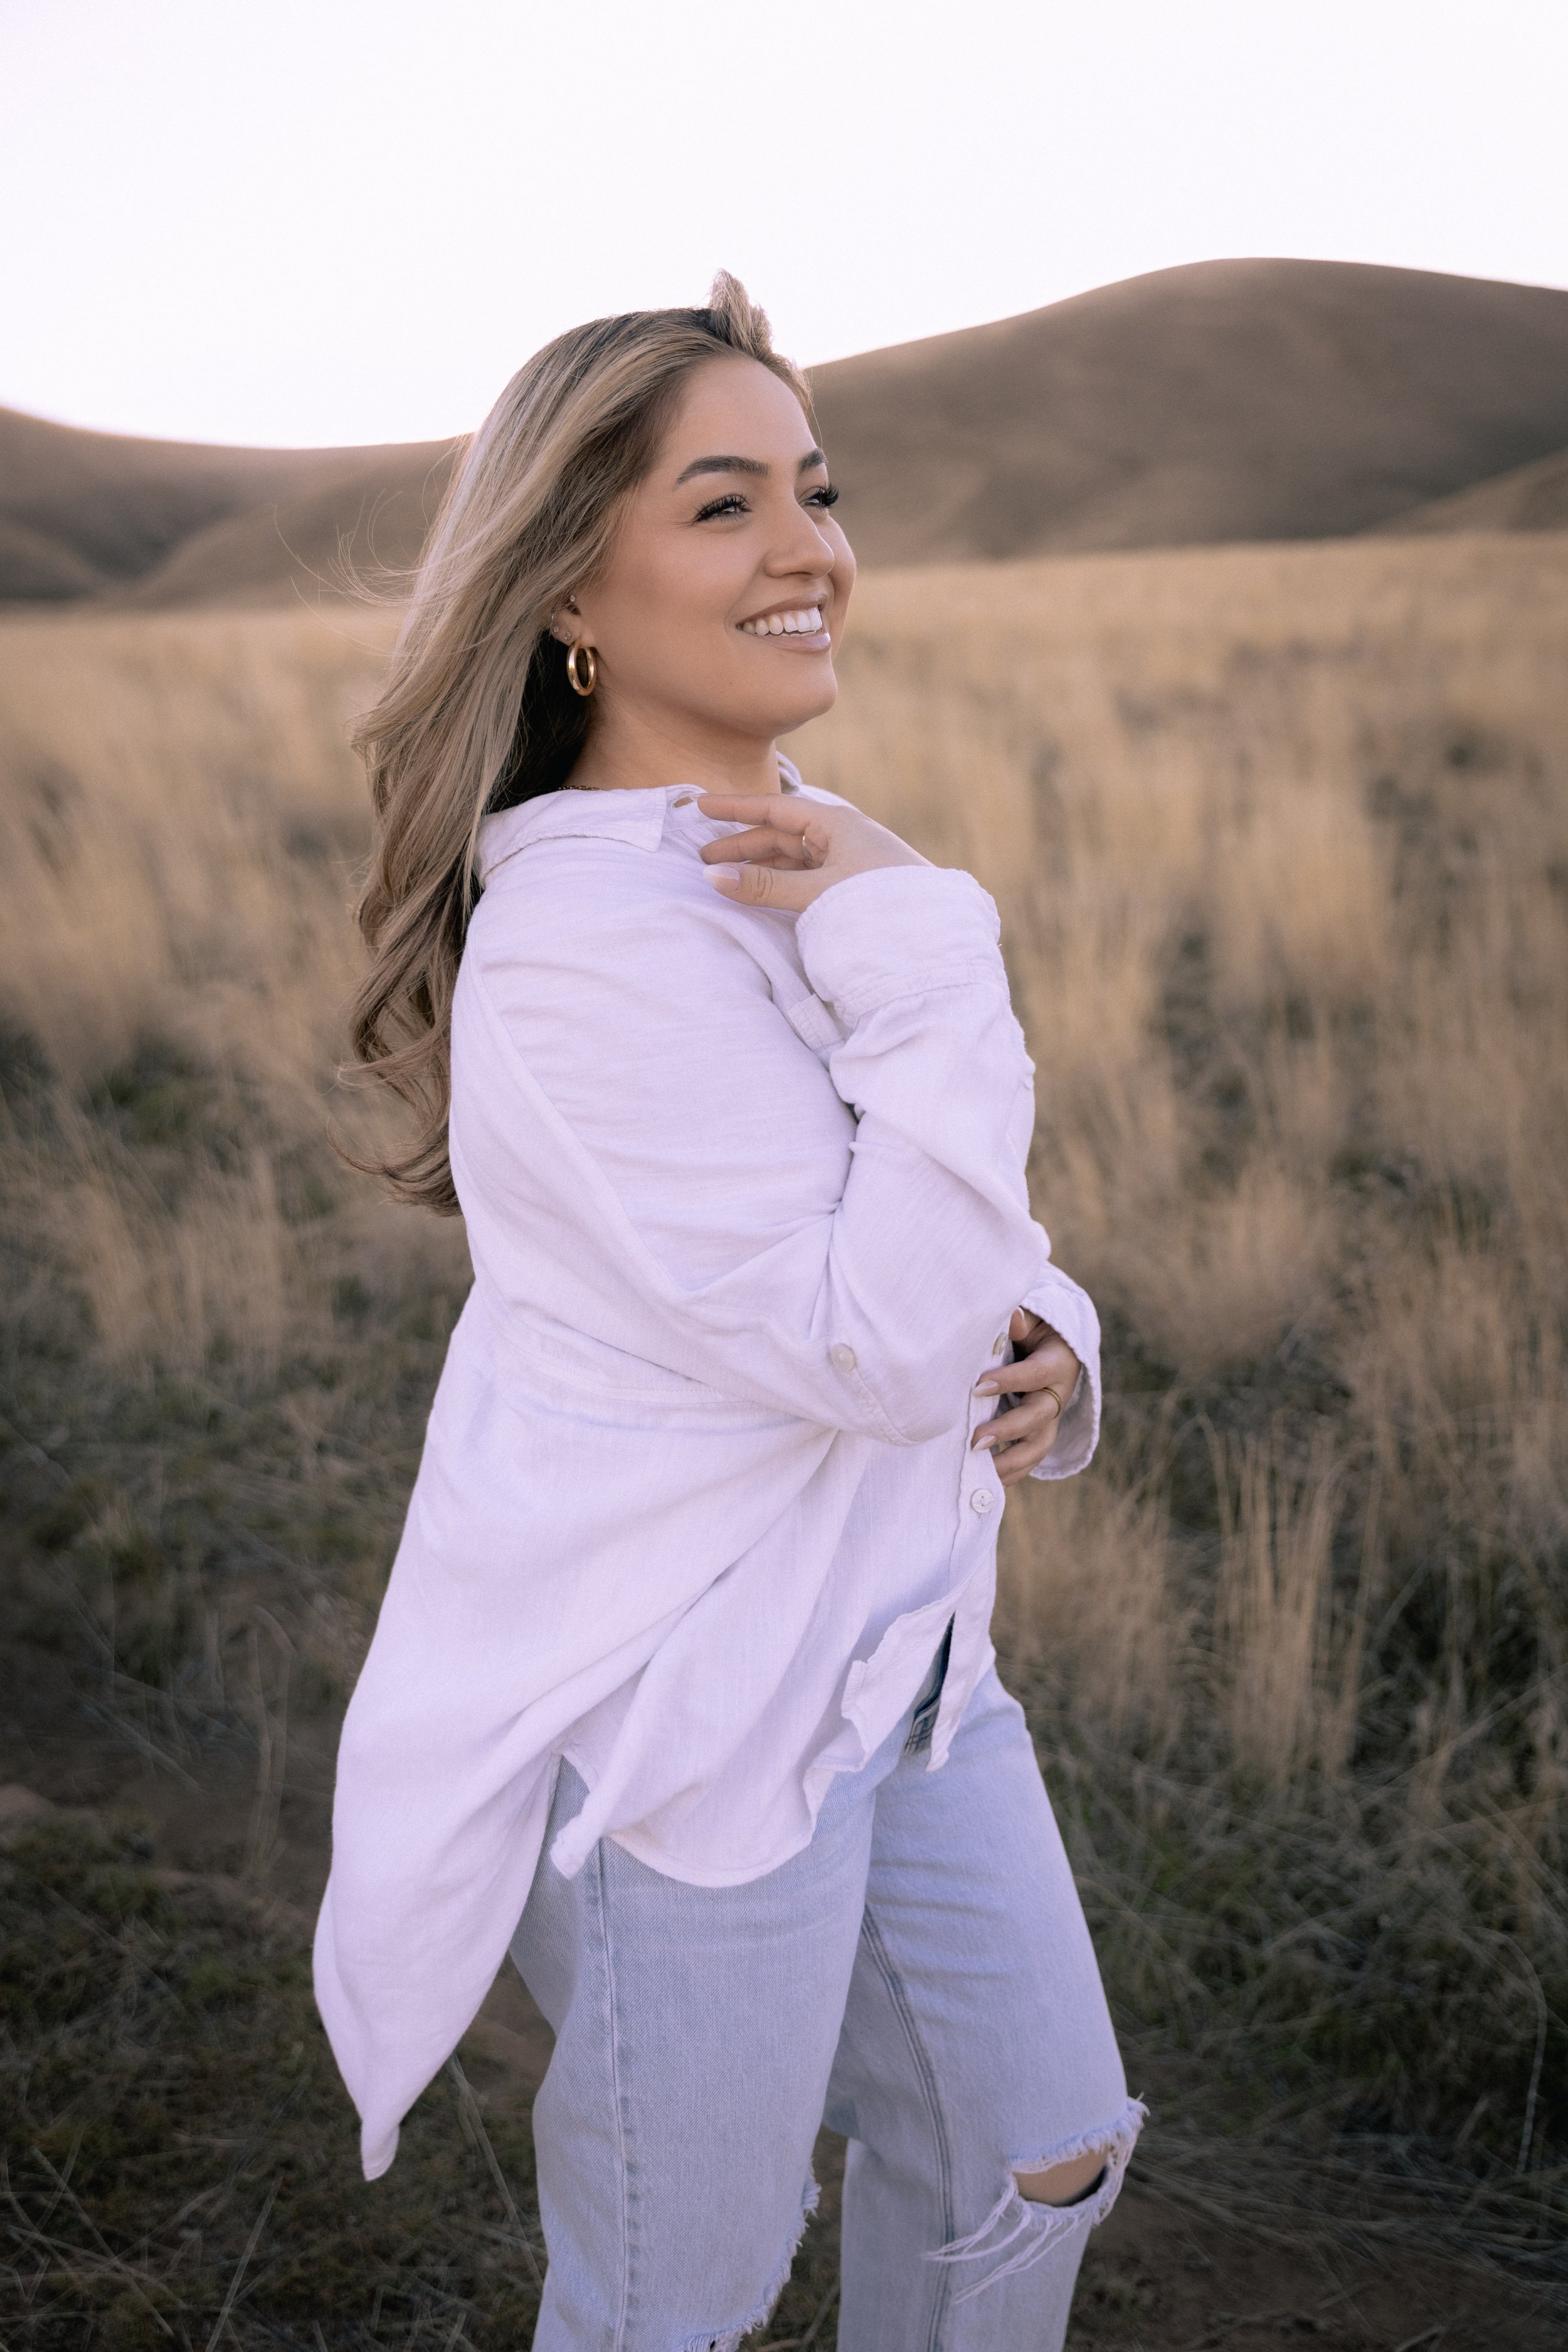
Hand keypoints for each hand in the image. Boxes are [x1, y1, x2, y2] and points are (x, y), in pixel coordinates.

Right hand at [698, 791, 926, 911]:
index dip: (734, 808)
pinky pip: (806, 876)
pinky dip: (780, 881)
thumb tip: (711, 877)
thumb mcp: (817, 894)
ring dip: (759, 866)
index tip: (699, 807)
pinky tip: (761, 892)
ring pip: (792, 857)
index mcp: (836, 823)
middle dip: (741, 844)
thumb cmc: (880, 904)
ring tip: (726, 879)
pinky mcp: (852, 885)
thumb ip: (765, 887)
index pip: (773, 808)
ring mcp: (847, 861)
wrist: (935, 937)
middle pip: (780, 833)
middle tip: (702, 860)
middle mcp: (841, 836)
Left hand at [970, 1309, 1081, 1487]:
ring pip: (1038, 1446)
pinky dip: (1013, 1473)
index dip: (1009, 1381)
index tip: (977, 1387)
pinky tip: (989, 1482)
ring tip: (982, 1472)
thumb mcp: (1034, 1320)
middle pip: (1038, 1417)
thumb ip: (1022, 1321)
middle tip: (976, 1441)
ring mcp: (1049, 1418)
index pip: (1035, 1374)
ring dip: (1011, 1462)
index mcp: (1057, 1363)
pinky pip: (1030, 1459)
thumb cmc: (1036, 1331)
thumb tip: (1012, 1318)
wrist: (1056, 1349)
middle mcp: (1057, 1394)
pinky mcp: (1039, 1433)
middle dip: (1008, 1430)